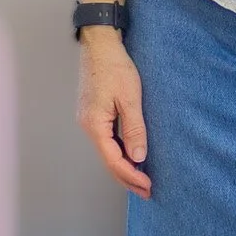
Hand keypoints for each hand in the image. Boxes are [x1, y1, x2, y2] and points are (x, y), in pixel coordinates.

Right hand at [77, 31, 151, 197]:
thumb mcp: (129, 98)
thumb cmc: (114, 67)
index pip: (114, 160)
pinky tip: (131, 157)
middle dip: (127, 178)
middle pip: (108, 161)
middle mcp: (88, 126)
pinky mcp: (93, 114)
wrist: (99, 45)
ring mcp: (89, 120)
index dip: (131, 176)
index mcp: (95, 125)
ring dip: (124, 167)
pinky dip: (119, 153)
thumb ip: (134, 129)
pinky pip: (107, 141)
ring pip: (107, 152)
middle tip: (147, 191)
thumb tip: (139, 158)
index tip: (147, 186)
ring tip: (141, 179)